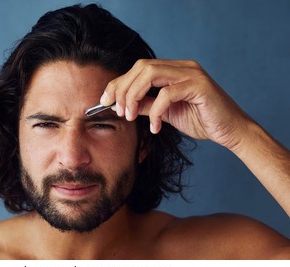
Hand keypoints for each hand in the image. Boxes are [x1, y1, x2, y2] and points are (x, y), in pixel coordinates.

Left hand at [101, 59, 251, 149]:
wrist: (230, 131)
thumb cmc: (200, 120)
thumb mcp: (164, 113)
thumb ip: (145, 105)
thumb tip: (121, 104)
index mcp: (173, 70)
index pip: (138, 68)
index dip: (119, 82)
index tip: (104, 100)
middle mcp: (181, 66)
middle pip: (141, 67)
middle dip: (123, 89)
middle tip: (118, 111)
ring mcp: (191, 73)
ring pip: (150, 74)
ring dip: (134, 96)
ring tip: (130, 116)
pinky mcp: (199, 86)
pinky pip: (167, 94)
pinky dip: (155, 111)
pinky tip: (155, 127)